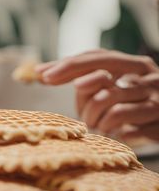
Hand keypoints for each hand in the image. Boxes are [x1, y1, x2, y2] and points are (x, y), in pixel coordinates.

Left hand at [35, 49, 158, 139]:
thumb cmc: (134, 107)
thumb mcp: (112, 90)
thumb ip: (87, 81)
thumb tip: (43, 73)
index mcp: (134, 64)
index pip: (96, 56)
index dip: (67, 63)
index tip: (42, 73)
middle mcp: (147, 75)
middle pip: (104, 67)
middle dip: (73, 75)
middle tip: (51, 83)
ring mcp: (156, 97)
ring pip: (109, 99)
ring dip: (93, 115)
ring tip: (94, 124)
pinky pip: (125, 126)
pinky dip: (113, 131)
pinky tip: (116, 134)